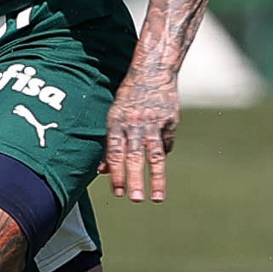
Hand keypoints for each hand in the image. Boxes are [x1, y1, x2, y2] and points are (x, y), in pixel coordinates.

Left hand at [99, 73, 178, 201]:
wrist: (153, 72)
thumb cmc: (128, 98)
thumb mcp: (113, 116)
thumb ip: (110, 144)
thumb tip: (102, 171)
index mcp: (117, 122)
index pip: (115, 153)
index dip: (116, 173)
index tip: (118, 192)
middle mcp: (135, 124)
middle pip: (134, 156)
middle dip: (134, 179)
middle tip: (135, 199)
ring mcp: (154, 123)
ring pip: (155, 155)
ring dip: (156, 179)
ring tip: (157, 198)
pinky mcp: (170, 122)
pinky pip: (166, 144)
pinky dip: (163, 153)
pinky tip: (160, 160)